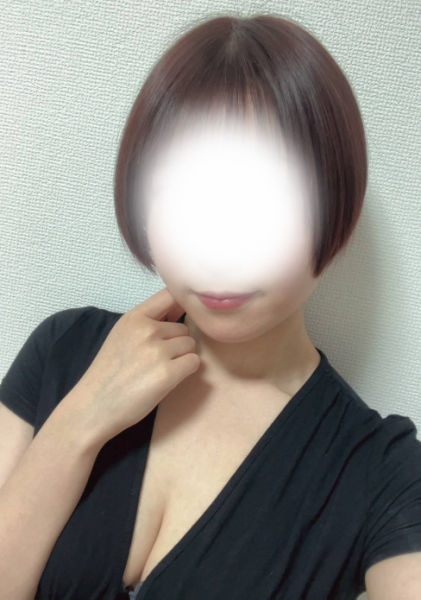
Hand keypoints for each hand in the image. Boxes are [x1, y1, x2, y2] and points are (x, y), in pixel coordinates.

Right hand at [67, 288, 199, 442]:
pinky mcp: (168, 373)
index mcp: (134, 318)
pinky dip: (186, 371)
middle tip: (157, 360)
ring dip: (182, 358)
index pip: (170, 294)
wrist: (94, 406)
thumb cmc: (110, 372)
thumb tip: (181, 308)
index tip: (180, 316)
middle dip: (177, 343)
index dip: (181, 304)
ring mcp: (158, 351)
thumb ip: (148, 322)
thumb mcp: (122, 335)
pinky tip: (168, 379)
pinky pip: (194, 362)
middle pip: (184, 328)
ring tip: (160, 371)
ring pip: (190, 345)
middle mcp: (147, 330)